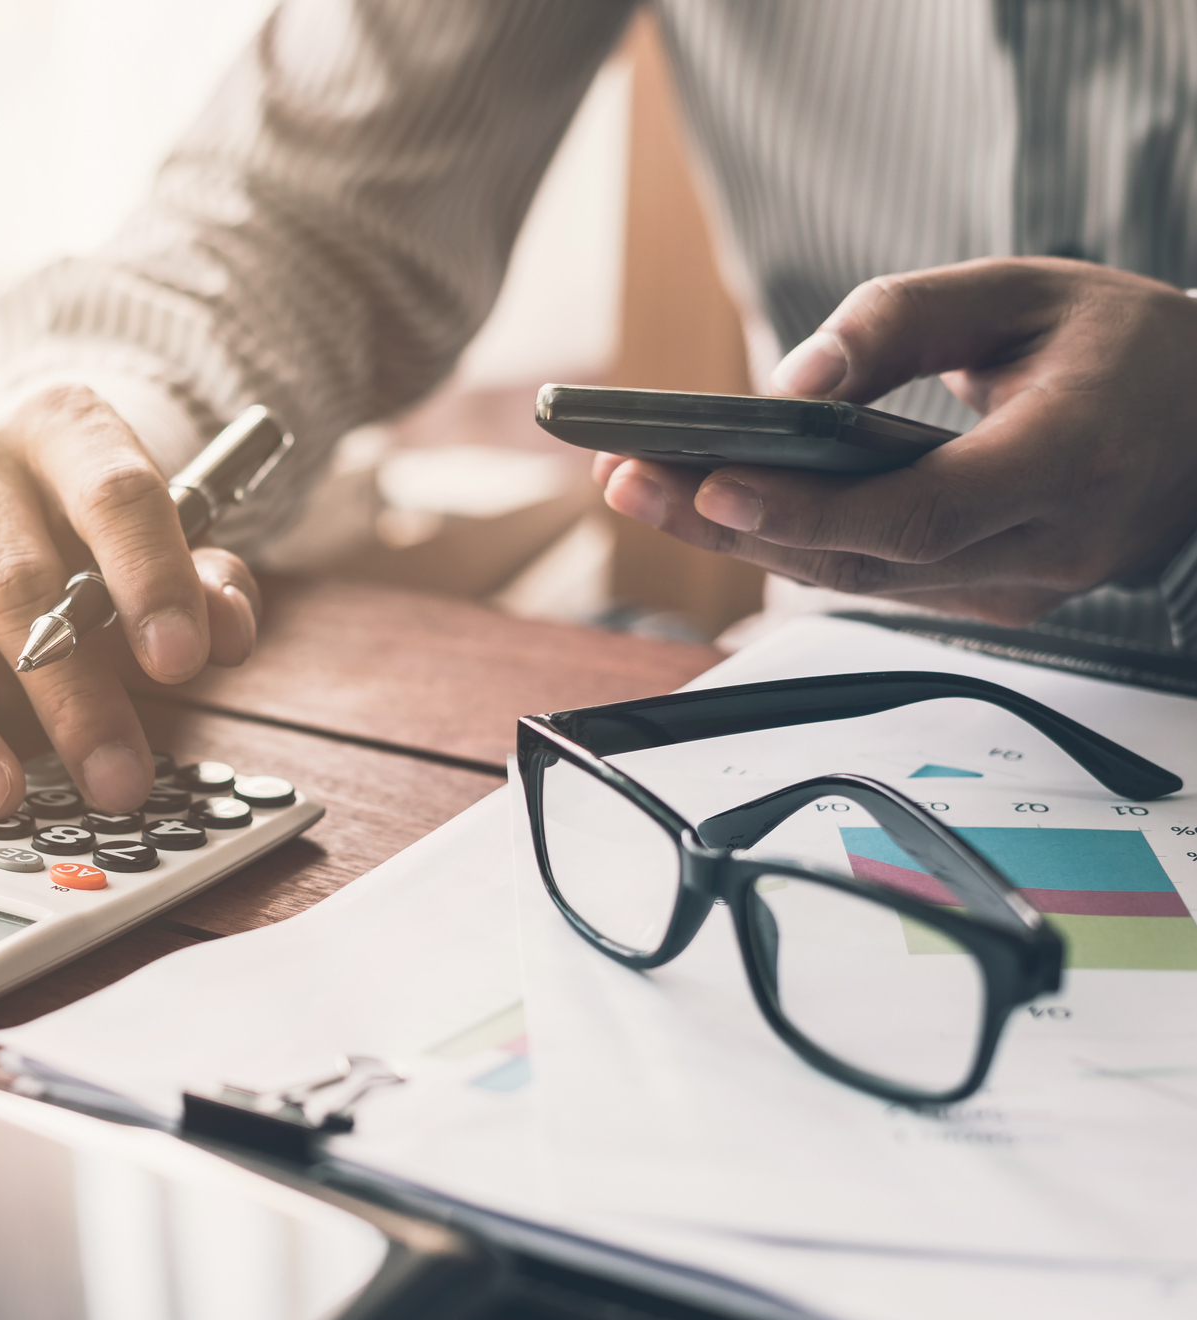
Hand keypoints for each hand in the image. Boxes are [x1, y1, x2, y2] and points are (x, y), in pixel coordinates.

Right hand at [0, 385, 262, 818]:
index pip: (114, 496)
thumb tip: (225, 631)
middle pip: (13, 580)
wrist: (28, 455)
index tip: (183, 660)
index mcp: (62, 429)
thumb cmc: (102, 513)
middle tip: (115, 773)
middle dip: (69, 687)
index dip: (152, 578)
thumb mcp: (175, 532)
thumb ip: (208, 580)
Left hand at [593, 257, 1196, 624]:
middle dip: (729, 524)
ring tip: (641, 486)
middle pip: (864, 561)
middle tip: (628, 480)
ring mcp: (1024, 588)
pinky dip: (792, 544)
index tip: (709, 480)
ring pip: (858, 582)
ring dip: (740, 538)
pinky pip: (878, 580)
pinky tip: (714, 506)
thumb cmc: (1119, 345)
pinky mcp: (994, 600)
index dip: (807, 508)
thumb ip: (900, 323)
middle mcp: (1050, 544)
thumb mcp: (1020, 290)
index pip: (920, 511)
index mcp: (1071, 458)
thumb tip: (788, 386)